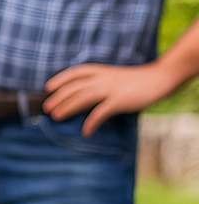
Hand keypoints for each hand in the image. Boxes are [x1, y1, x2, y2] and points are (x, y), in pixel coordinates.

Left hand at [44, 63, 174, 136]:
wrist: (158, 79)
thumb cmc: (133, 81)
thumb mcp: (111, 78)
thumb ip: (96, 84)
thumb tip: (77, 98)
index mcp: (100, 71)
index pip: (76, 73)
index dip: (60, 79)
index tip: (48, 87)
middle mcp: (102, 78)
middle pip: (74, 87)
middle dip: (58, 98)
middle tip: (46, 109)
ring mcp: (110, 89)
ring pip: (83, 97)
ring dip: (67, 107)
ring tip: (56, 117)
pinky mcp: (119, 100)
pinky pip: (101, 112)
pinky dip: (92, 123)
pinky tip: (86, 132)